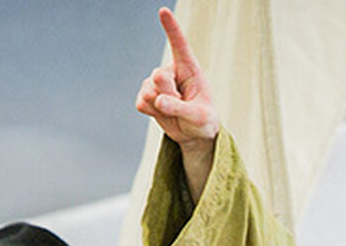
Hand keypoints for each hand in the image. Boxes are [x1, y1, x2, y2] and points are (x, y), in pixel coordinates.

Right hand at [135, 7, 217, 197]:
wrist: (194, 133)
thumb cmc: (204, 120)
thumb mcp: (200, 117)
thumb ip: (181, 108)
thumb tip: (159, 101)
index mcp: (189, 68)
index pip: (179, 45)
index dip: (171, 28)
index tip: (163, 11)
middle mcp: (171, 71)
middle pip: (159, 77)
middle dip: (169, 96)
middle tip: (182, 105)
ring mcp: (156, 83)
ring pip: (148, 92)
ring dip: (161, 108)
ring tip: (175, 110)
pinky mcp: (146, 96)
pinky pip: (141, 104)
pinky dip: (153, 114)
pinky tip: (164, 114)